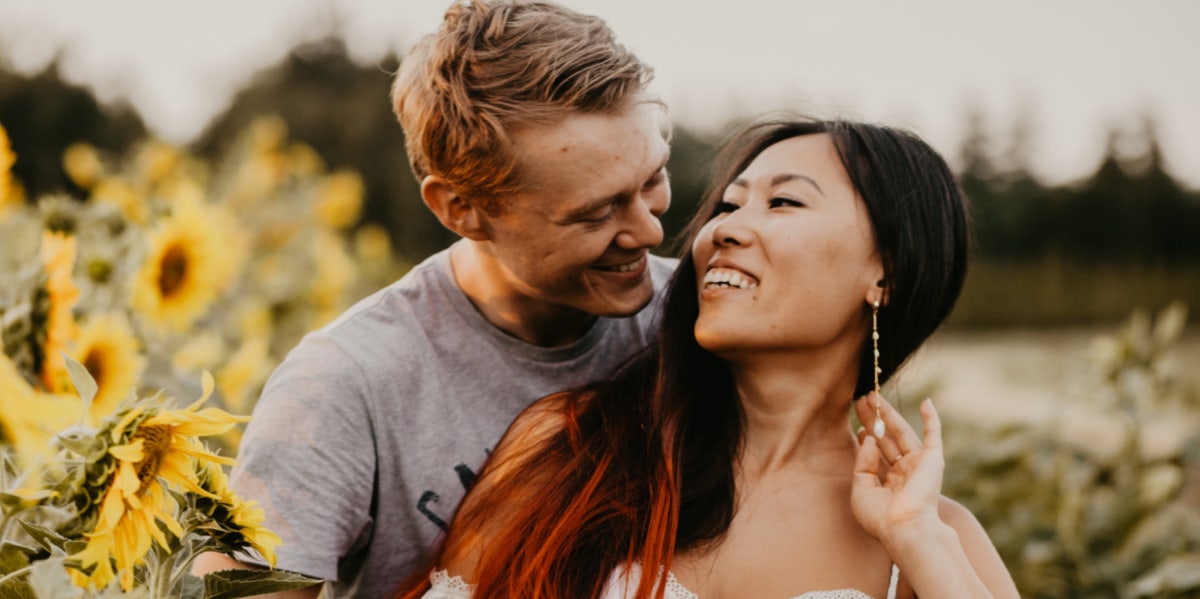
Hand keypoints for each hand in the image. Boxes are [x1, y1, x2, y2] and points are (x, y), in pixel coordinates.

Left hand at [850, 394, 945, 547]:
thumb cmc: (881, 517)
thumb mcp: (860, 491)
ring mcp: (919, 466)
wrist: (906, 527)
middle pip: (886, 440)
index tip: (857, 423)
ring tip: (874, 395)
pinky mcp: (933, 460)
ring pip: (902, 433)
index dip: (866, 437)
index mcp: (888, 485)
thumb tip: (868, 438)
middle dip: (873, 420)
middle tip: (861, 401)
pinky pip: (934, 435)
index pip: (876, 455)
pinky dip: (932, 419)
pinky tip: (926, 403)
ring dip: (889, 414)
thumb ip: (862, 464)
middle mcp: (904, 474)